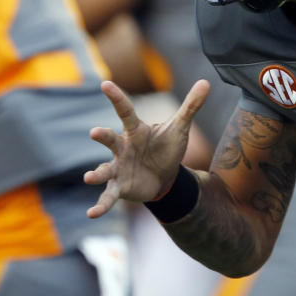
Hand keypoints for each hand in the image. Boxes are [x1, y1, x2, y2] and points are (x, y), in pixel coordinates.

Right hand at [84, 79, 209, 218]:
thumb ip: (190, 106)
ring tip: (88, 178)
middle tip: (95, 132)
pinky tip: (92, 213)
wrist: (165, 176)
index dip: (116, 98)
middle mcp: (123, 147)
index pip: (125, 111)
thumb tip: (206, 81)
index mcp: (135, 131)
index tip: (105, 84)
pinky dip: (101, 205)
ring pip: (105, 169)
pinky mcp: (119, 187)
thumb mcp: (179, 128)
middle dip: (102, 137)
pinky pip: (108, 196)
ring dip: (97, 174)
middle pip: (110, 140)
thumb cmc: (166, 147)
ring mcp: (118, 168)